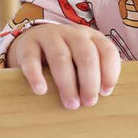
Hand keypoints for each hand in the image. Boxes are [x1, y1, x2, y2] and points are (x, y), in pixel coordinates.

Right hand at [6, 24, 120, 109]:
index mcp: (92, 37)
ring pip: (61, 57)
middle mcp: (72, 33)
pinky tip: (41, 91)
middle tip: (89, 103)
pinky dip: (36, 76)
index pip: (107, 50)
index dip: (109, 72)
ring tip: (71, 104)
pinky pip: (32, 59)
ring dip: (67, 83)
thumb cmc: (67, 60)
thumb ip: (97, 73)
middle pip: (86, 55)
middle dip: (90, 81)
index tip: (106, 93)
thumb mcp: (83, 62)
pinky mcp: (27, 44)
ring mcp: (49, 36)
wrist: (30, 44)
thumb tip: (109, 96)